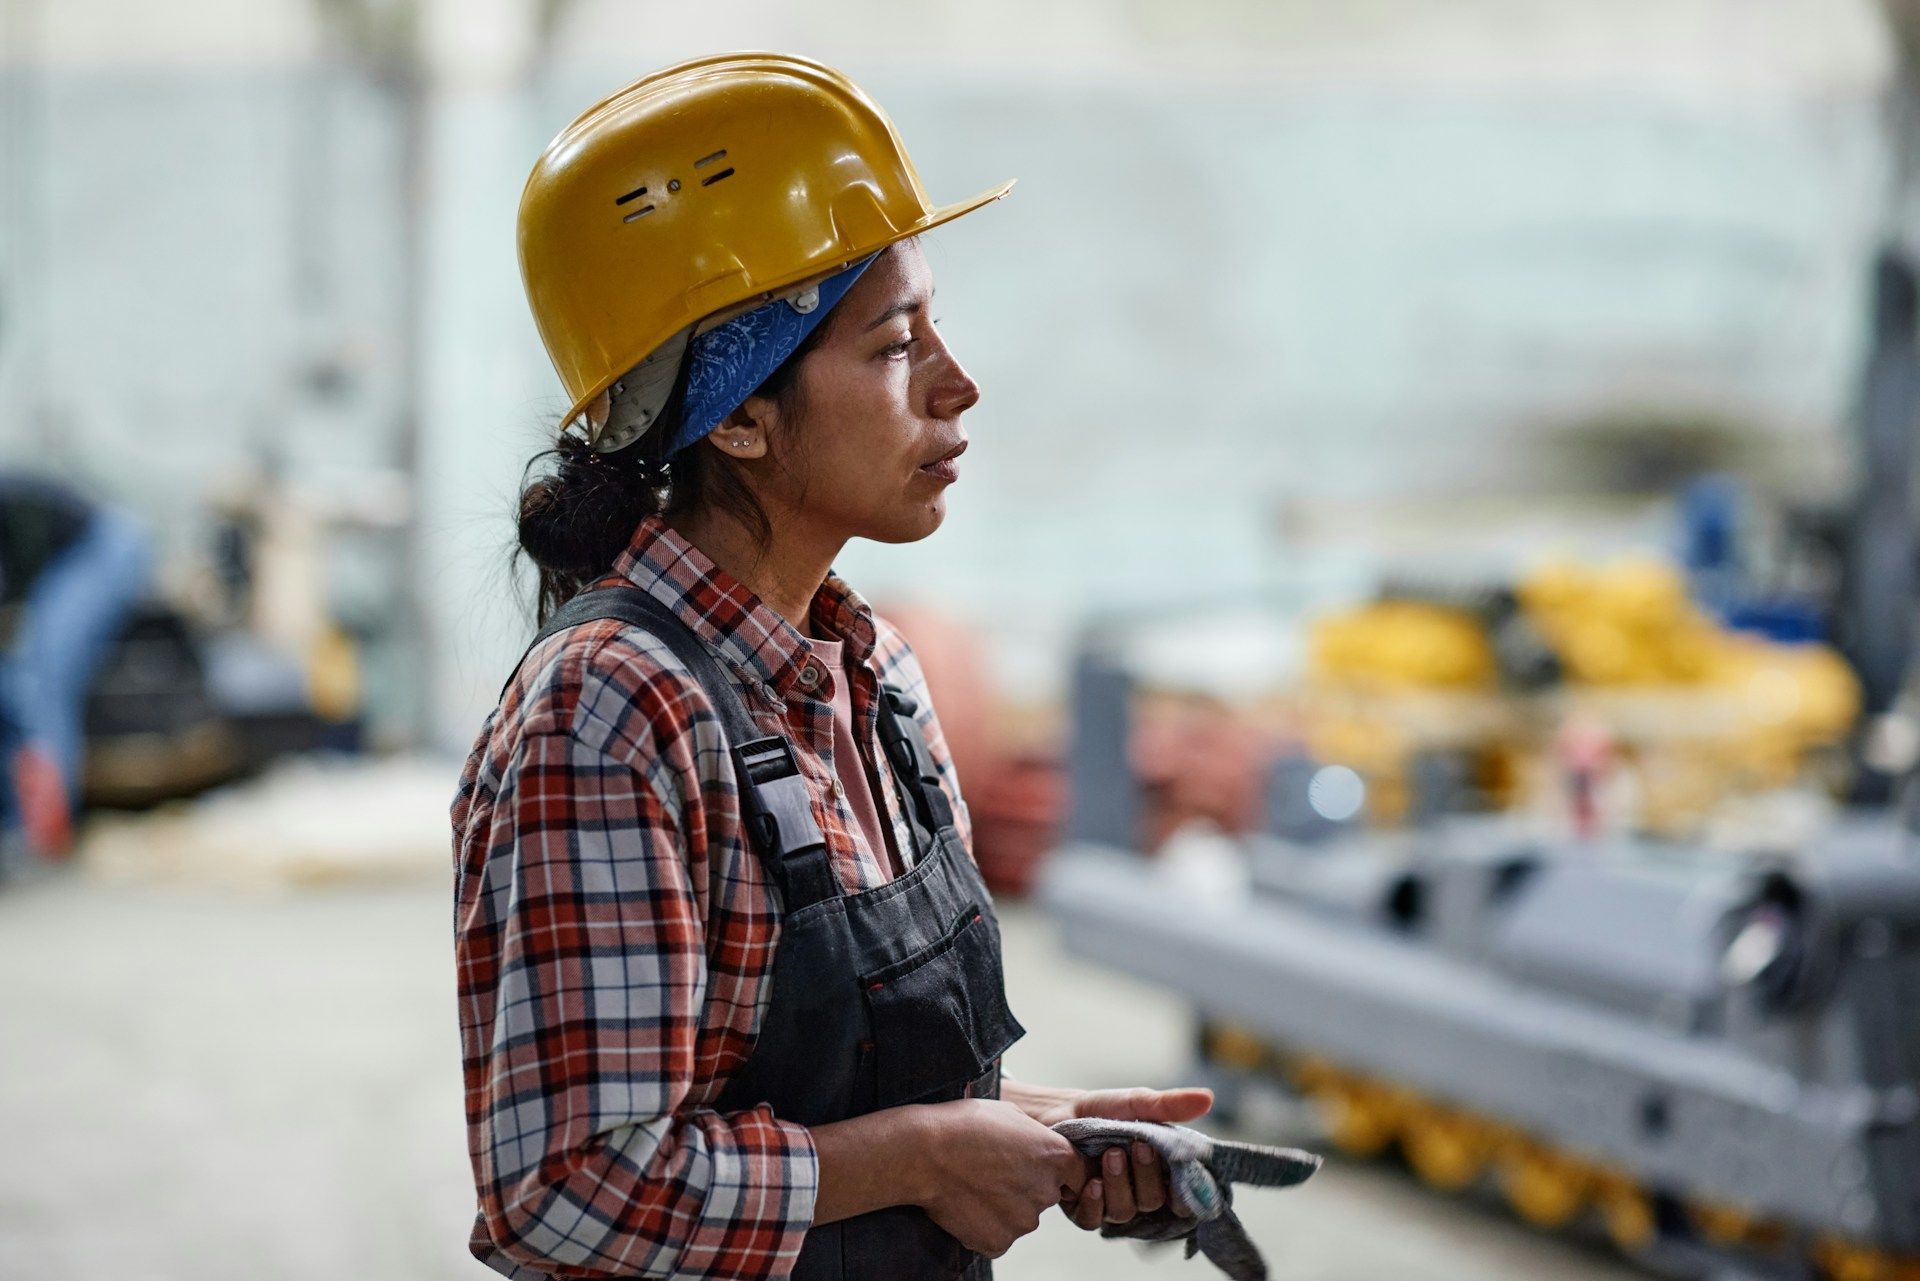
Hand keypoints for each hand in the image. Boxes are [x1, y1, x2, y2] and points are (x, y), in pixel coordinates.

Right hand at [916, 1098, 1088, 1258]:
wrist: (923, 1153)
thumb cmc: (964, 1126)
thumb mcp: (1011, 1114)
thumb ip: (1037, 1136)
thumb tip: (1040, 1146)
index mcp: (1056, 1157)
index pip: (1078, 1173)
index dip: (1058, 1169)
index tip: (1035, 1165)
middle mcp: (1046, 1193)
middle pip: (1048, 1195)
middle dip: (1028, 1186)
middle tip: (996, 1171)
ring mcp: (1022, 1221)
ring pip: (1023, 1216)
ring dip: (1006, 1206)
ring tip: (976, 1184)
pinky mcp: (998, 1241)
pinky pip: (999, 1235)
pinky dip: (986, 1224)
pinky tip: (967, 1202)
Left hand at [1040, 1086, 1213, 1232]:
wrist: (1050, 1113)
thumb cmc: (1097, 1108)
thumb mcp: (1135, 1103)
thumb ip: (1169, 1105)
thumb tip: (1208, 1098)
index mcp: (1157, 1169)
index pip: (1183, 1198)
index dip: (1187, 1196)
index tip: (1182, 1177)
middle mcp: (1136, 1189)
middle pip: (1155, 1204)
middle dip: (1147, 1177)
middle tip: (1138, 1146)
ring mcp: (1109, 1200)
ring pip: (1124, 1213)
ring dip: (1119, 1186)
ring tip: (1110, 1155)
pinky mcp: (1082, 1208)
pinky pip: (1092, 1220)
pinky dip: (1094, 1204)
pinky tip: (1090, 1183)